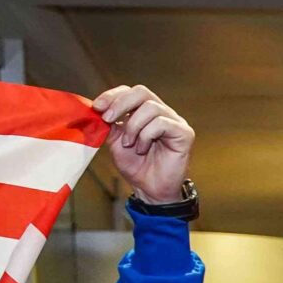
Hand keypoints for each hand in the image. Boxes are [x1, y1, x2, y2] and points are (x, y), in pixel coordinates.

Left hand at [91, 85, 193, 205]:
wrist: (150, 190)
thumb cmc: (137, 167)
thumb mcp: (116, 141)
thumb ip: (110, 124)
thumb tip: (98, 108)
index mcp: (145, 112)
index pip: (130, 91)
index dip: (113, 95)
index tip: (97, 107)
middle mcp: (162, 113)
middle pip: (141, 92)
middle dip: (120, 104)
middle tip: (108, 119)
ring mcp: (175, 122)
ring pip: (150, 108)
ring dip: (134, 126)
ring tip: (130, 144)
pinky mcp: (184, 133)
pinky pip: (162, 123)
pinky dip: (146, 135)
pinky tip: (142, 149)